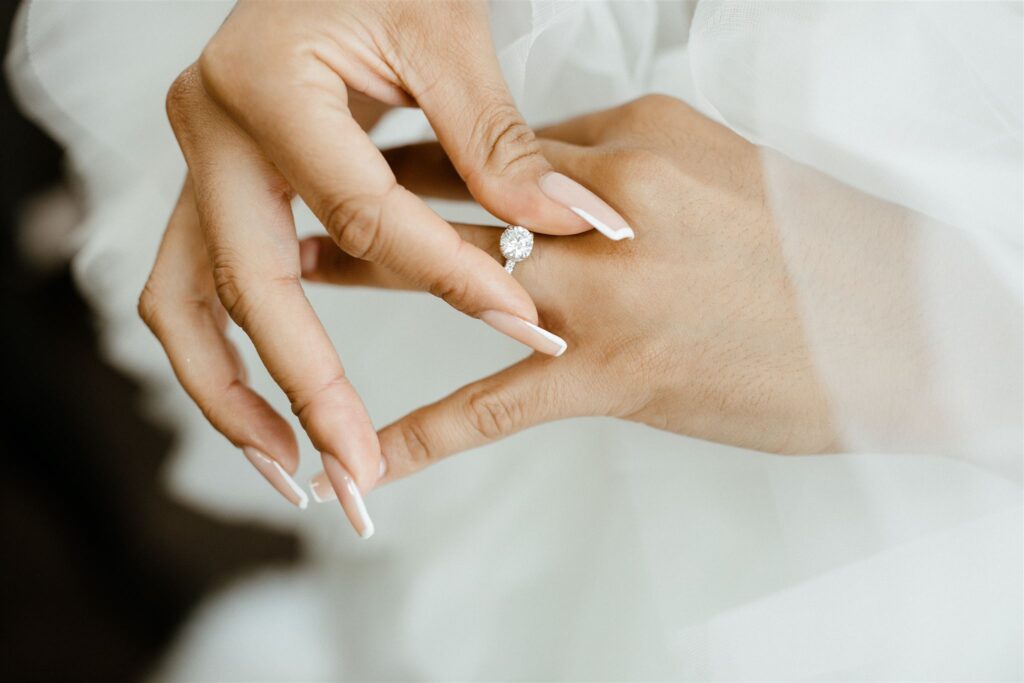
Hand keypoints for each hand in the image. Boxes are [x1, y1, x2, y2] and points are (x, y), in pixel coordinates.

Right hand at [138, 0, 630, 536]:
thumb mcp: (443, 32)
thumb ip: (497, 140)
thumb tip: (569, 227)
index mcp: (265, 87)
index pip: (363, 216)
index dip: (448, 275)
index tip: (522, 322)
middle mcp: (211, 132)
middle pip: (242, 287)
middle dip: (302, 389)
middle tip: (353, 469)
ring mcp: (201, 163)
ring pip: (186, 304)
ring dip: (233, 396)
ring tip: (293, 469)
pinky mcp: (217, 186)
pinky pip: (200, 286)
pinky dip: (233, 352)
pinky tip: (282, 403)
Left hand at [307, 94, 839, 495]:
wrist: (902, 325)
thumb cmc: (816, 246)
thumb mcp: (719, 168)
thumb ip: (626, 171)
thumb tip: (551, 181)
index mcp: (635, 136)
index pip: (507, 141)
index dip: (436, 148)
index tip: (377, 151)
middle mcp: (604, 203)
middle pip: (460, 192)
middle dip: (377, 196)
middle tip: (305, 199)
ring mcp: (602, 290)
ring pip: (456, 279)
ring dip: (366, 277)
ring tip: (295, 277)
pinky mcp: (613, 375)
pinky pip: (493, 405)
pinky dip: (422, 432)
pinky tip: (369, 456)